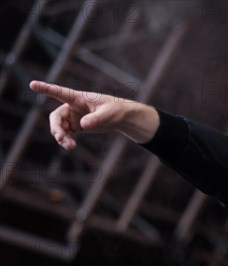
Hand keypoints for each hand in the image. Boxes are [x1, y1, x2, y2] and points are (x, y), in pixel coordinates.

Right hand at [29, 80, 158, 149]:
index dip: (46, 89)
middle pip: (56, 116)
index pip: (59, 92)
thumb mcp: (108, 114)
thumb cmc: (116, 110)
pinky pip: (66, 133)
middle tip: (61, 137)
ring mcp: (74, 117)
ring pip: (60, 127)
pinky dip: (66, 140)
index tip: (32, 84)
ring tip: (70, 146)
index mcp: (79, 98)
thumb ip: (95, 118)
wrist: (122, 118)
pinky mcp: (77, 126)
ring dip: (61, 137)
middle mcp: (73, 106)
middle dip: (56, 127)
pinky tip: (70, 146)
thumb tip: (83, 125)